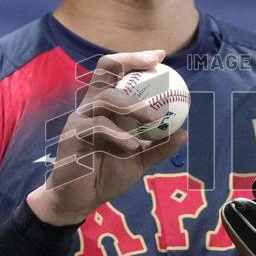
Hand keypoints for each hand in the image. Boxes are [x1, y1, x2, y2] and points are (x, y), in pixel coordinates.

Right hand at [26, 49, 187, 225]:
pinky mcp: (71, 137)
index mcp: (104, 105)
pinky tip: (134, 146)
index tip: (159, 56)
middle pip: (105, 71)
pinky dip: (119, 136)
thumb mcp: (139, 160)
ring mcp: (79, 120)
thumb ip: (158, 146)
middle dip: (133, 66)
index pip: (115, 70)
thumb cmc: (107, 174)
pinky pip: (96, 128)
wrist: (80, 200)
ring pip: (104, 98)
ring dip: (132, 106)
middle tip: (160, 79)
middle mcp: (90, 107)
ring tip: (154, 119)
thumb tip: (184, 133)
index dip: (134, 57)